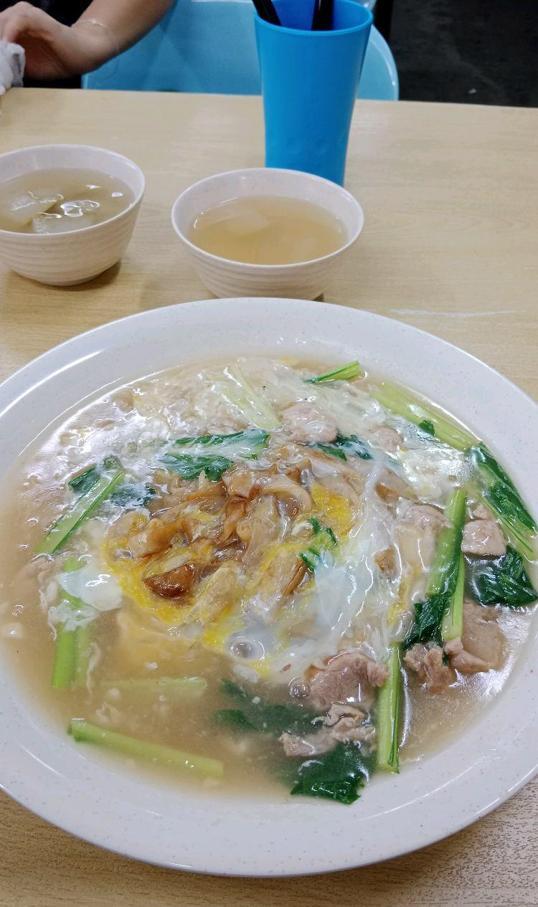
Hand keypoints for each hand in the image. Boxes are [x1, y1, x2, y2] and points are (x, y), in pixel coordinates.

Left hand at [0, 2, 114, 79]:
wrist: (81, 55)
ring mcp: (27, 15)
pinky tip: (6, 45)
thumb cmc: (56, 61)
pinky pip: (18, 21)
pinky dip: (9, 32)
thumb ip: (10, 64)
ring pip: (2, 20)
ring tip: (0, 56)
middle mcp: (17, 16)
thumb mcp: (26, 66)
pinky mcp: (37, 18)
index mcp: (12, 26)